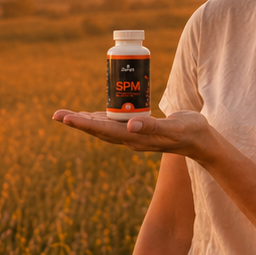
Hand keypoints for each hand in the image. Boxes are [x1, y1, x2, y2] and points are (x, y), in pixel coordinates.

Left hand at [52, 109, 216, 161]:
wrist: (200, 140)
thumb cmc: (189, 131)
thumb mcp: (174, 127)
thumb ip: (153, 127)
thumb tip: (129, 127)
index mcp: (135, 138)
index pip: (104, 131)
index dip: (84, 124)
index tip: (66, 118)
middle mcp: (129, 139)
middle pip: (98, 130)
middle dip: (77, 122)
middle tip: (55, 114)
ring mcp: (131, 136)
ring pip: (102, 127)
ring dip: (84, 121)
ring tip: (64, 115)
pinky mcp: (136, 130)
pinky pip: (112, 123)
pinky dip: (99, 117)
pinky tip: (89, 114)